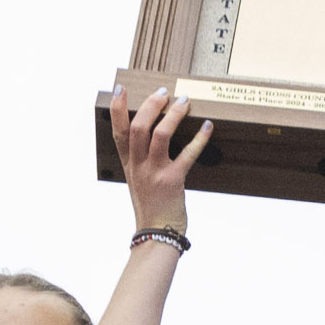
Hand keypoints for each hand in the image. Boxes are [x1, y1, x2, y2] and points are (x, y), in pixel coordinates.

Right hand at [113, 86, 213, 234]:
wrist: (157, 235)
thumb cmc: (152, 207)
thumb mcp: (138, 181)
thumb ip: (140, 160)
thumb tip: (149, 136)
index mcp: (129, 165)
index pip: (118, 131)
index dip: (117, 108)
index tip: (120, 89)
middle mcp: (139, 166)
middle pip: (138, 127)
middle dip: (150, 105)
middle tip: (163, 92)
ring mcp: (155, 173)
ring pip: (159, 135)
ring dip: (172, 115)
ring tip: (184, 102)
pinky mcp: (173, 181)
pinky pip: (187, 154)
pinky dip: (199, 138)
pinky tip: (207, 127)